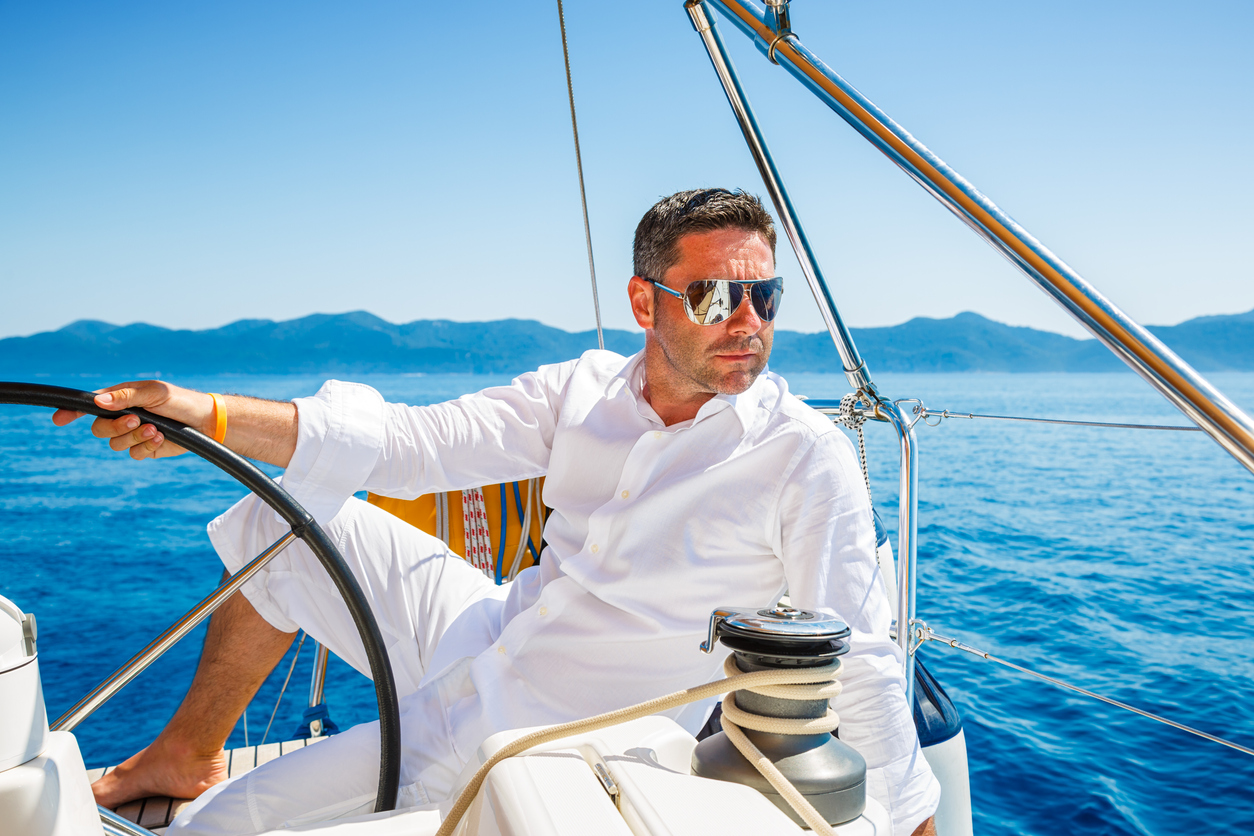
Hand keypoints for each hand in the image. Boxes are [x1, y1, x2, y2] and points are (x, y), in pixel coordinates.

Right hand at [52, 380, 215, 459]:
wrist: (203, 421)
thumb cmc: (179, 401)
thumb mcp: (154, 392)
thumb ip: (127, 396)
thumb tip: (98, 402)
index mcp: (121, 399)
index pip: (90, 405)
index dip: (72, 411)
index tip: (58, 418)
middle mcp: (123, 417)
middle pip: (99, 429)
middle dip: (116, 428)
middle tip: (138, 421)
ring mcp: (132, 434)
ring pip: (115, 444)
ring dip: (135, 437)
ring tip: (156, 429)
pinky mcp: (144, 448)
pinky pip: (133, 454)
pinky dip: (146, 447)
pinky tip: (161, 438)